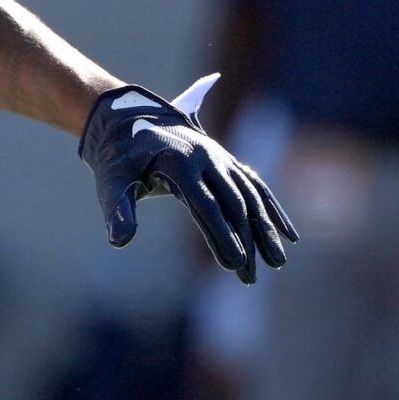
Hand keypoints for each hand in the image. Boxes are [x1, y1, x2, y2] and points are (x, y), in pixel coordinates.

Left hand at [78, 73, 296, 283]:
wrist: (125, 120)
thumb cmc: (117, 157)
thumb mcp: (110, 181)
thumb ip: (118, 210)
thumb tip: (119, 241)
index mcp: (178, 163)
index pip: (205, 205)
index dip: (220, 235)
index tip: (233, 264)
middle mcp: (205, 157)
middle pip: (233, 203)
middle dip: (246, 241)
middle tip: (249, 278)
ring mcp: (219, 157)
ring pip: (250, 195)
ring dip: (265, 229)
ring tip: (277, 264)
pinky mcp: (225, 161)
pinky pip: (254, 185)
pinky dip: (272, 208)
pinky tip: (288, 235)